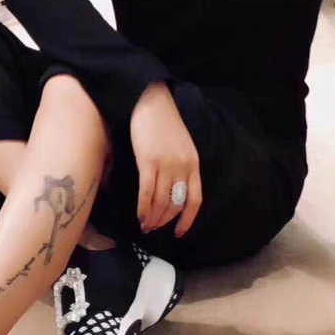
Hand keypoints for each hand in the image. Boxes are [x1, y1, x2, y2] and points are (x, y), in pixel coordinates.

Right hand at [130, 83, 201, 236]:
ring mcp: (166, 165)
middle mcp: (183, 167)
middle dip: (164, 221)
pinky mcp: (148, 162)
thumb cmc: (163, 123)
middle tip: (153, 228)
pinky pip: (147, 193)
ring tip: (145, 225)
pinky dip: (143, 208)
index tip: (179, 233)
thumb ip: (180, 167)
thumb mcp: (180, 147)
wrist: (151, 102)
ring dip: (153, 218)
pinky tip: (139, 216)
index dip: (187, 219)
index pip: (195, 199)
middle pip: (176, 204)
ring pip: (162, 202)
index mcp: (194, 164)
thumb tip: (169, 191)